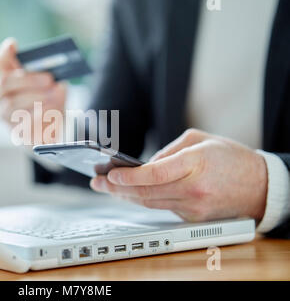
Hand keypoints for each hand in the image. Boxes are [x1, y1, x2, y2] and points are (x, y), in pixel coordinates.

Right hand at [0, 38, 66, 144]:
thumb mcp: (54, 88)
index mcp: (9, 77)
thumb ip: (55, 83)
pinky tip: (50, 113)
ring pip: (12, 103)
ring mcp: (4, 113)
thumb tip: (59, 86)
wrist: (50, 130)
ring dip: (34, 98)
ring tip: (53, 98)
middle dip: (28, 79)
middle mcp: (0, 94)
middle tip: (49, 79)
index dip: (4, 52)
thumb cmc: (49, 102)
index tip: (13, 43)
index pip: (0, 60)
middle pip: (5, 82)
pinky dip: (37, 117)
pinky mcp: (13, 130)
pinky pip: (20, 123)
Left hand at [90, 129, 267, 222]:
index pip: (155, 174)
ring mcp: (193, 207)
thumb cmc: (231, 158)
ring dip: (125, 196)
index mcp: (196, 164)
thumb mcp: (200, 140)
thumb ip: (169, 151)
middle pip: (146, 192)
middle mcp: (194, 190)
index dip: (129, 176)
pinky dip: (143, 201)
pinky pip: (162, 208)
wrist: (260, 186)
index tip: (111, 174)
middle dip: (117, 188)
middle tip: (98, 182)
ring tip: (107, 188)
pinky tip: (129, 194)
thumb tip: (143, 164)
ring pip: (150, 203)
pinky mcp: (193, 217)